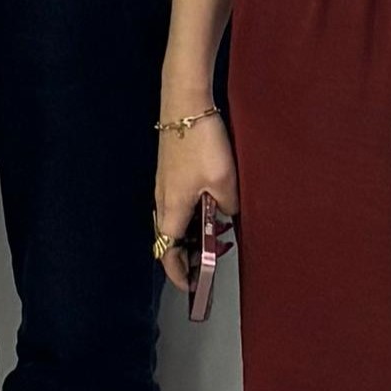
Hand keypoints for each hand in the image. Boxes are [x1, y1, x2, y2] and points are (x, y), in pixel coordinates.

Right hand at [151, 113, 237, 293]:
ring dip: (190, 234)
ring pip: (173, 221)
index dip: (178, 273)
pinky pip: (176, 204)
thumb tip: (228, 216)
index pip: (168, 252)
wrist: (184, 103)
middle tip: (208, 264)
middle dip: (186, 256)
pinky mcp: (170, 171)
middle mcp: (162, 199)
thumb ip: (228, 208)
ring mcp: (164, 184)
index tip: (191, 287)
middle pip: (168, 239)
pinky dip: (190, 216)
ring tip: (214, 237)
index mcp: (172, 209)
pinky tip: (209, 207)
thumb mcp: (226, 183)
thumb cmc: (201, 143)